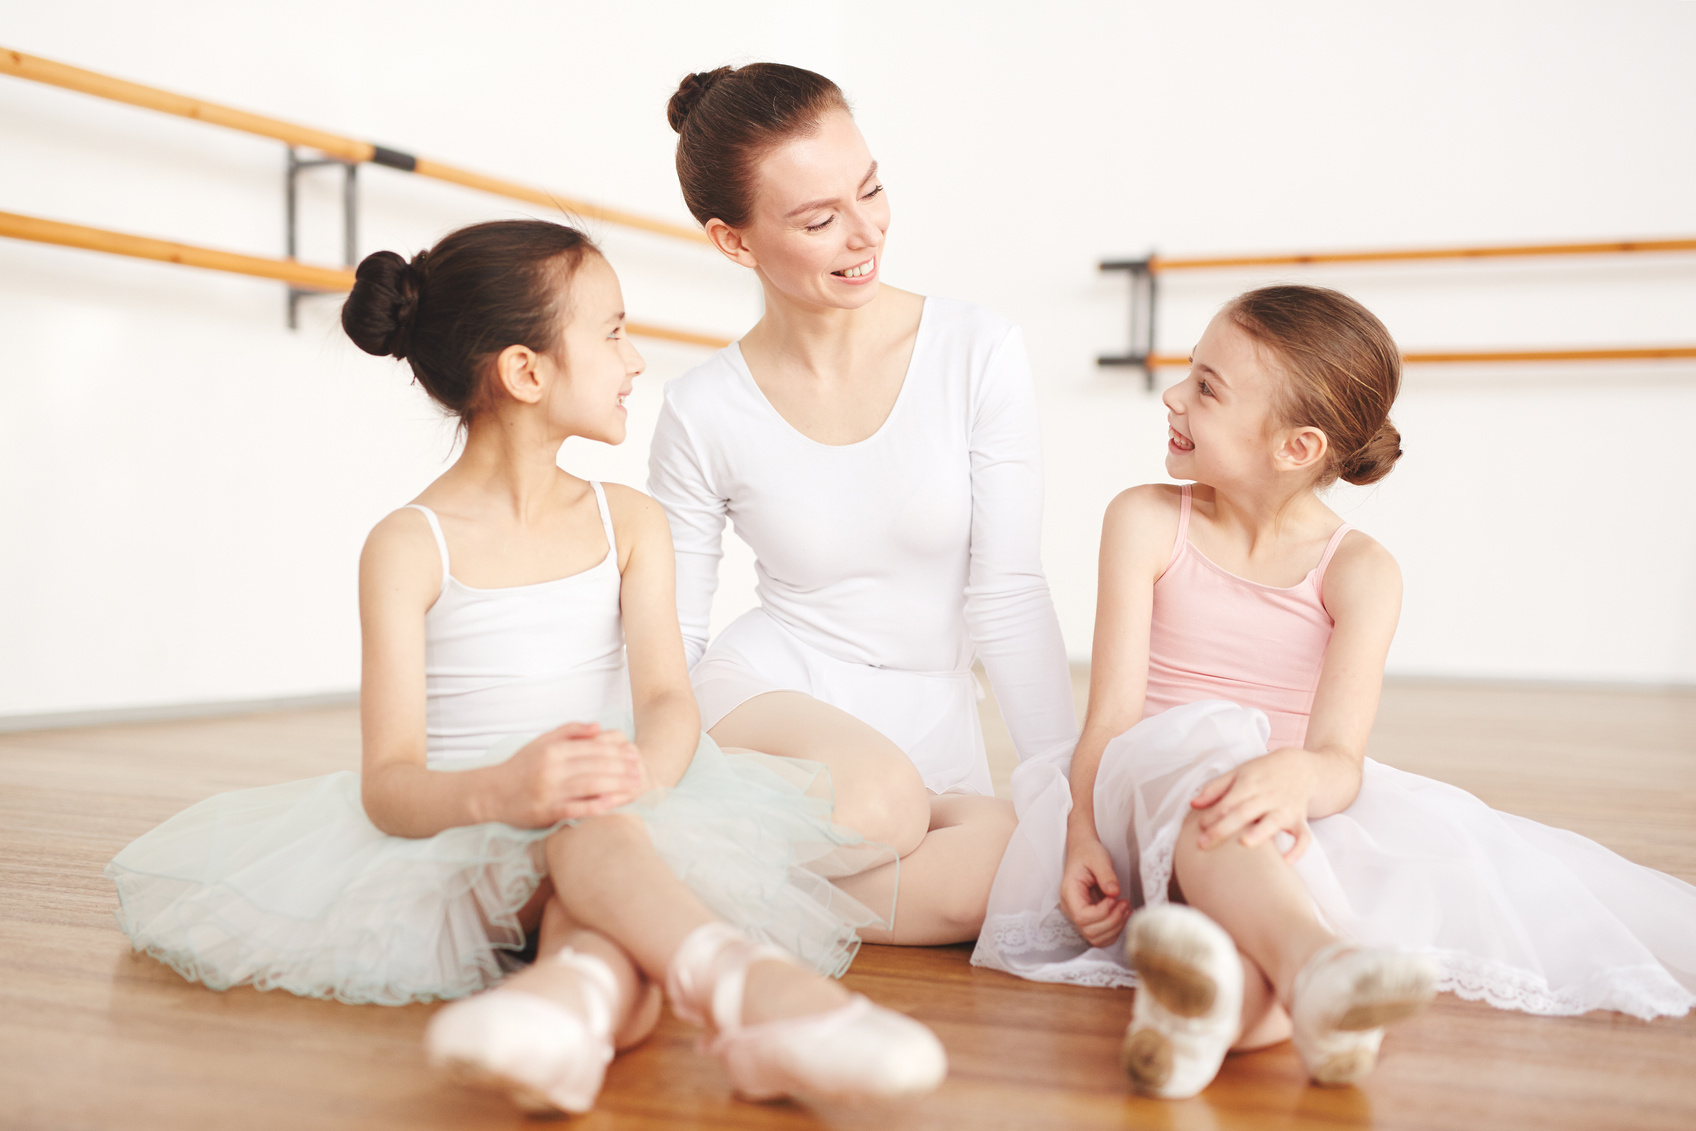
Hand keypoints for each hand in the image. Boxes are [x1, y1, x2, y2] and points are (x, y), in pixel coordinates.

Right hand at [501, 722, 644, 826]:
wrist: (491, 793)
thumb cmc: (520, 766)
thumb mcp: (541, 741)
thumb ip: (569, 731)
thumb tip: (599, 726)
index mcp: (552, 749)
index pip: (591, 748)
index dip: (616, 750)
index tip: (634, 753)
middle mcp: (552, 768)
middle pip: (595, 765)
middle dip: (622, 768)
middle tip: (641, 771)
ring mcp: (550, 791)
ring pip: (590, 785)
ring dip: (617, 786)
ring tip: (635, 787)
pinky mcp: (547, 811)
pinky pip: (577, 808)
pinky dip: (597, 806)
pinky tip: (614, 804)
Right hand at [1060, 832, 1131, 948]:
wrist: (1084, 851)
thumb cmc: (1088, 853)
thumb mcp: (1098, 858)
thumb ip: (1106, 874)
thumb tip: (1114, 892)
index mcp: (1069, 893)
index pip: (1082, 916)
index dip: (1102, 913)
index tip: (1114, 898)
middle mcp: (1071, 908)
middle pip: (1090, 931)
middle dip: (1112, 921)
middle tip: (1124, 903)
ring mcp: (1078, 916)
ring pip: (1095, 938)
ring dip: (1115, 928)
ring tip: (1125, 909)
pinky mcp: (1088, 919)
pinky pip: (1100, 936)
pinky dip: (1114, 931)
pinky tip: (1122, 915)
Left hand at [1190, 748, 1314, 862]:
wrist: (1300, 767)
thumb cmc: (1263, 772)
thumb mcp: (1238, 772)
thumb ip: (1215, 788)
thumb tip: (1193, 804)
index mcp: (1249, 784)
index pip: (1228, 802)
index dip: (1213, 815)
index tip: (1199, 827)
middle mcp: (1267, 797)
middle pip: (1243, 813)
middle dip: (1223, 829)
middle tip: (1204, 844)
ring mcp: (1285, 809)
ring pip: (1273, 822)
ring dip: (1260, 832)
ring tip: (1245, 843)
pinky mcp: (1300, 820)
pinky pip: (1303, 837)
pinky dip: (1298, 849)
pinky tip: (1286, 862)